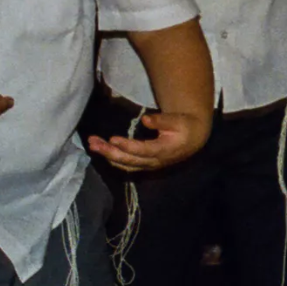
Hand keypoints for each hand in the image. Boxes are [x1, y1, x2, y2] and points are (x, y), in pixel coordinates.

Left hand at [86, 109, 209, 172]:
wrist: (193, 141)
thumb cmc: (185, 127)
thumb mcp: (178, 121)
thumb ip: (162, 120)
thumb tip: (145, 119)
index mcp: (164, 150)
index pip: (142, 150)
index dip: (127, 146)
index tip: (112, 138)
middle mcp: (155, 162)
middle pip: (129, 160)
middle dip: (110, 152)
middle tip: (93, 143)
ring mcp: (149, 165)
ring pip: (125, 164)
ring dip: (108, 156)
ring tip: (93, 145)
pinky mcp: (145, 165)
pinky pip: (127, 166)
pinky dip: (114, 159)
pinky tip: (103, 151)